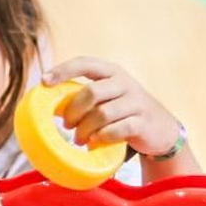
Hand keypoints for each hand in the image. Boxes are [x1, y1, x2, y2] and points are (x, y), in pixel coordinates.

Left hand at [43, 57, 179, 153]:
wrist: (161, 129)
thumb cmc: (124, 112)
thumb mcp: (109, 96)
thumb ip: (87, 97)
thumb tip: (54, 108)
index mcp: (111, 72)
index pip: (85, 63)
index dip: (63, 70)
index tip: (44, 82)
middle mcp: (124, 82)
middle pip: (91, 92)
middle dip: (74, 111)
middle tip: (67, 125)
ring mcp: (136, 102)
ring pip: (103, 113)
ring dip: (86, 129)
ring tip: (80, 139)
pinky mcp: (143, 122)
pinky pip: (118, 129)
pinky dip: (103, 137)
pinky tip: (97, 142)